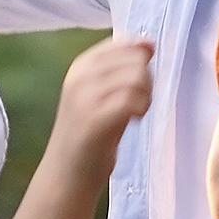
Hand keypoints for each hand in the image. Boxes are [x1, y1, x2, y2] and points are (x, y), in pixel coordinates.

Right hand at [0, 36, 150, 218]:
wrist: (69, 175)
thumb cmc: (91, 134)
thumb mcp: (102, 92)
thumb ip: (123, 67)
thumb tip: (150, 43)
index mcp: (81, 66)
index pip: (125, 45)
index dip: (140, 64)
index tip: (134, 87)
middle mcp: (79, 78)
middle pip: (136, 61)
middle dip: (147, 81)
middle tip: (137, 105)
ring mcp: (85, 98)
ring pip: (138, 79)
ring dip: (146, 97)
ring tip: (134, 114)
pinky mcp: (95, 119)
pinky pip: (133, 100)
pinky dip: (140, 110)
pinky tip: (133, 122)